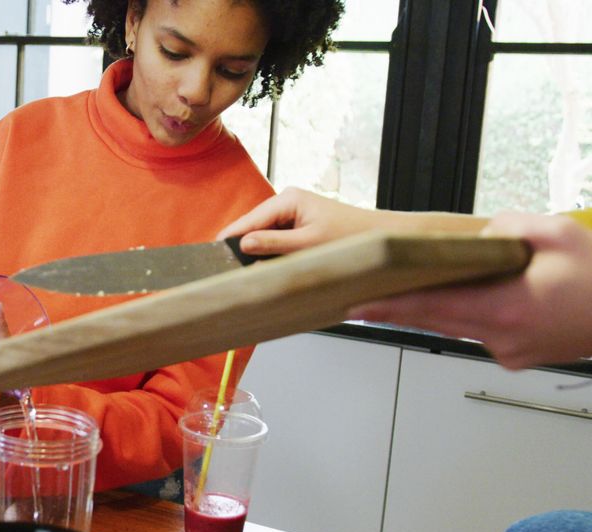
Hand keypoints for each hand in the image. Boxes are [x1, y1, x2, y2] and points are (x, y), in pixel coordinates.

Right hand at [217, 188, 386, 254]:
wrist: (379, 237)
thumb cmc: (351, 237)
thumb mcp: (308, 245)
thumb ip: (274, 245)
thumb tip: (242, 245)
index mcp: (288, 199)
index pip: (249, 219)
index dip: (230, 238)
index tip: (212, 256)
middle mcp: (286, 201)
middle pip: (252, 226)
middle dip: (242, 247)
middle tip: (227, 271)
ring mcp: (291, 211)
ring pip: (262, 234)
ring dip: (256, 251)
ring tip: (243, 271)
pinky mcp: (296, 223)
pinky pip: (273, 238)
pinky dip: (268, 251)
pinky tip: (263, 265)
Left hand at [349, 212, 591, 368]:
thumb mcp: (557, 234)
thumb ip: (508, 227)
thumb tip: (480, 236)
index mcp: (506, 309)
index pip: (431, 308)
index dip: (390, 306)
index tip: (357, 304)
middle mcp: (501, 337)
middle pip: (432, 321)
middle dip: (396, 308)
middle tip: (359, 298)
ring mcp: (508, 351)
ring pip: (455, 327)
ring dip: (434, 310)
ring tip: (407, 291)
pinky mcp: (515, 356)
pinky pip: (479, 332)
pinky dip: (468, 315)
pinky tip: (474, 297)